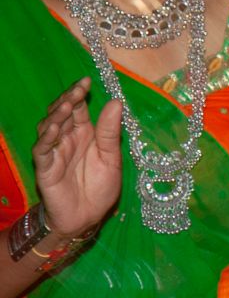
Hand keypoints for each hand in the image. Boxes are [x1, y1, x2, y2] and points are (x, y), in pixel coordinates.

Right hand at [32, 79, 123, 238]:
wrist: (89, 217)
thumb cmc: (100, 187)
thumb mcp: (112, 157)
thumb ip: (109, 132)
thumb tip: (115, 102)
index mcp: (85, 134)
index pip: (78, 109)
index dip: (80, 94)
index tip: (86, 80)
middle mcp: (68, 139)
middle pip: (61, 113)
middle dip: (67, 99)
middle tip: (78, 88)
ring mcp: (55, 152)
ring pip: (49, 128)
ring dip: (56, 115)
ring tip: (67, 104)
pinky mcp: (46, 168)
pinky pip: (43, 150)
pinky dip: (47, 138)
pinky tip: (55, 128)